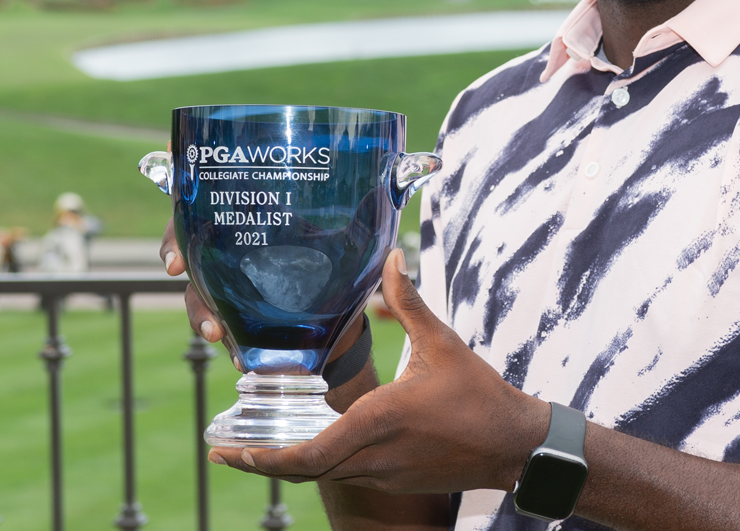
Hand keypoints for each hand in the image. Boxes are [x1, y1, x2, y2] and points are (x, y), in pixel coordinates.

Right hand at [161, 217, 370, 381]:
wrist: (346, 322)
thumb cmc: (343, 271)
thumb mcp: (352, 243)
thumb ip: (362, 221)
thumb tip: (381, 194)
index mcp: (256, 227)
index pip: (204, 212)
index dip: (179, 227)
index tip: (174, 252)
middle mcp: (236, 255)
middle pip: (190, 249)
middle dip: (178, 259)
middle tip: (178, 273)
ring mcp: (234, 291)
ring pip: (199, 295)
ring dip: (200, 313)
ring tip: (215, 331)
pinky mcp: (241, 325)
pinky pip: (223, 330)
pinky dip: (229, 344)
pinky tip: (238, 357)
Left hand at [208, 249, 550, 493]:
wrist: (515, 446)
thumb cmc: (480, 395)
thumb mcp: (442, 343)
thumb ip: (409, 302)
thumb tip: (391, 257)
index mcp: (378, 421)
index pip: (306, 455)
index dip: (262, 458)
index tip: (229, 450)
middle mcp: (373, 455)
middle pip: (302, 471)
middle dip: (260, 462)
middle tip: (223, 449)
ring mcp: (384, 475)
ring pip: (323, 474)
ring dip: (289, 463)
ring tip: (255, 446)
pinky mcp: (396, 482)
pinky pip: (347, 473)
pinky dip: (321, 462)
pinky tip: (309, 444)